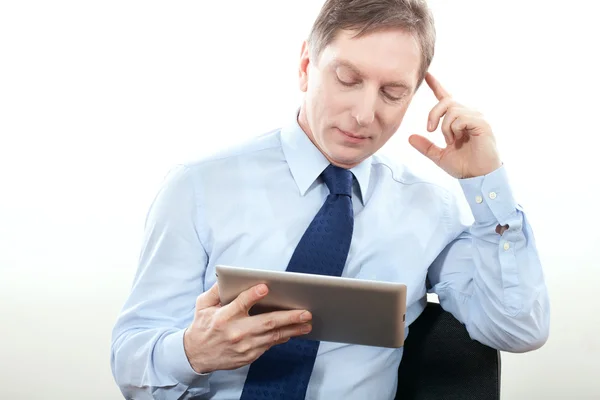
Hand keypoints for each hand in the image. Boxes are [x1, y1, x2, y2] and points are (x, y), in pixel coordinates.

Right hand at [183, 282, 312, 373]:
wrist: (196, 355)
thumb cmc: (202, 326)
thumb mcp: (202, 305)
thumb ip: (215, 291)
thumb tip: (227, 278)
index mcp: (223, 317)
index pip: (241, 304)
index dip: (253, 295)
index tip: (265, 287)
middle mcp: (235, 332)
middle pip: (266, 323)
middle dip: (288, 317)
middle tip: (305, 312)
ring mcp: (244, 346)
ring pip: (272, 336)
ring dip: (292, 330)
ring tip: (307, 323)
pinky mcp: (248, 356)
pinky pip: (269, 345)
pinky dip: (281, 338)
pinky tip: (292, 332)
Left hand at [408, 72, 501, 178]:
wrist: (478, 176)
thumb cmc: (463, 165)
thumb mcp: (438, 156)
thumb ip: (425, 146)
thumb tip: (410, 137)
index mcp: (457, 119)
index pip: (446, 98)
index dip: (436, 85)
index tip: (427, 75)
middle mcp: (467, 114)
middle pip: (445, 102)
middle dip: (433, 114)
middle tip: (430, 130)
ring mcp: (475, 117)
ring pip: (452, 109)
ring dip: (445, 127)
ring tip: (450, 141)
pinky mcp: (481, 123)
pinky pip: (461, 117)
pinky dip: (454, 129)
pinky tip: (458, 139)